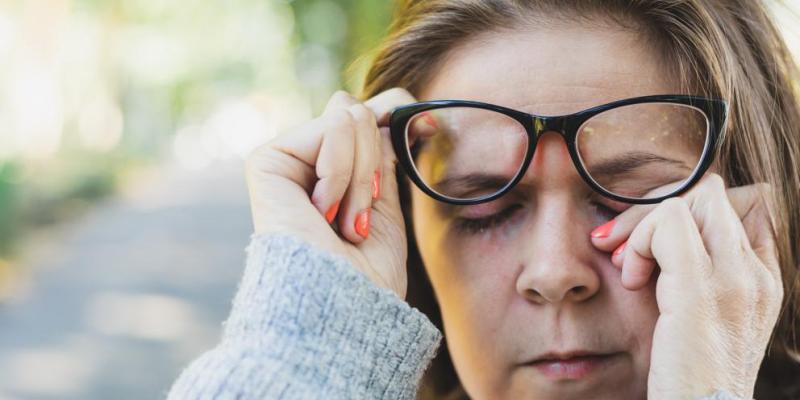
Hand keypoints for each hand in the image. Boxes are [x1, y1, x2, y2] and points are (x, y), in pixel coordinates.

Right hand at [245, 88, 419, 298]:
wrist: (341, 306)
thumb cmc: (367, 271)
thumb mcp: (384, 201)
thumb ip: (382, 152)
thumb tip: (397, 106)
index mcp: (332, 172)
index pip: (366, 115)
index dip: (397, 112)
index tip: (429, 127)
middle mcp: (306, 162)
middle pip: (359, 111)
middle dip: (376, 165)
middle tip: (363, 217)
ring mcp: (286, 160)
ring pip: (350, 116)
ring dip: (362, 178)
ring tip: (346, 222)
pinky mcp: (267, 160)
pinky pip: (332, 128)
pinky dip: (343, 173)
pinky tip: (322, 212)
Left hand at [590, 173, 783, 398]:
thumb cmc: (687, 373)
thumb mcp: (697, 313)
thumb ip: (691, 272)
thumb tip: (654, 234)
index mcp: (762, 278)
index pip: (745, 202)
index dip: (693, 208)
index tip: (657, 241)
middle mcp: (756, 274)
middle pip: (713, 194)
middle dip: (658, 209)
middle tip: (623, 247)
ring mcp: (734, 280)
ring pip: (690, 201)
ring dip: (645, 225)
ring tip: (629, 267)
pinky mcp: (701, 291)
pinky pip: (670, 222)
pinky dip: (640, 240)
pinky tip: (632, 279)